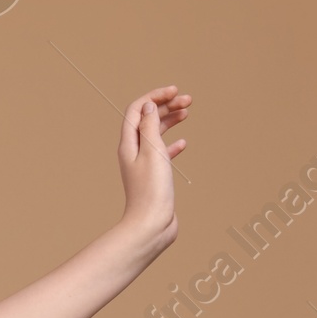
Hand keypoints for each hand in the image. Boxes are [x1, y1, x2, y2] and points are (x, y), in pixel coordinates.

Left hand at [117, 85, 190, 251]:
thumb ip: (150, 126)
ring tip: (187, 112)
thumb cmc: (151, 190)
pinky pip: (162, 154)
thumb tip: (148, 107)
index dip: (155, 97)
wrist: (151, 225)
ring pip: (156, 135)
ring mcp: (144, 165)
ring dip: (170, 121)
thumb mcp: (152, 151)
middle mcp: (133, 152)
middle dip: (166, 106)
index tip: (174, 92)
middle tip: (188, 100)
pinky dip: (172, 145)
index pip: (137, 110)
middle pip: (147, 120)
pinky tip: (183, 143)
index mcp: (128, 144)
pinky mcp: (155, 178)